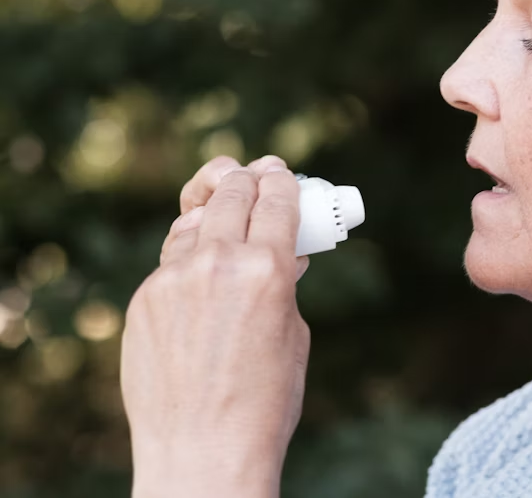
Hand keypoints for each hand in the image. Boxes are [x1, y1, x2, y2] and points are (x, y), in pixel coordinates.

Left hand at [121, 164, 309, 497]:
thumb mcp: (293, 335)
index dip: (283, 181)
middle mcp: (217, 263)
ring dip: (212, 210)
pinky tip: (201, 266)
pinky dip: (189, 253)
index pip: (276, 200)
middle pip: (230, 192)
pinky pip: (170, 260)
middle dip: (247, 178)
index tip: (282, 174)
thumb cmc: (264, 401)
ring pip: (193, 220)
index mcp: (266, 270)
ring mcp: (173, 279)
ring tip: (223, 210)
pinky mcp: (143, 299)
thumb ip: (285, 285)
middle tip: (254, 175)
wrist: (203, 451)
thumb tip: (285, 257)